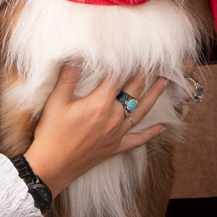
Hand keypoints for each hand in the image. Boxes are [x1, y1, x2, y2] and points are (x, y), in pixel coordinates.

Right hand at [22, 66, 168, 197]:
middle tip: (154, 61)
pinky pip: (138, 140)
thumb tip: (77, 57)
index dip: (126, 62)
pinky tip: (161, 127)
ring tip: (164, 83)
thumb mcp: (56, 102)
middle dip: (144, 75)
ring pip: (141, 111)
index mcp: (100, 103)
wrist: (52, 166)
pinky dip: (151, 133)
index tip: (135, 51)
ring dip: (154, 96)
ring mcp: (117, 133)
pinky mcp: (116, 147)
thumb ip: (68, 78)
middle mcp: (113, 117)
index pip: (118, 77)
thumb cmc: (52, 133)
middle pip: (134, 91)